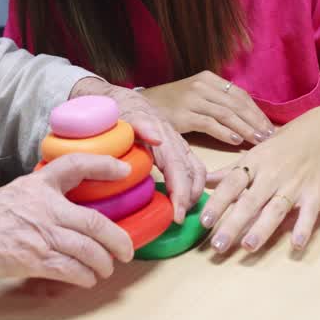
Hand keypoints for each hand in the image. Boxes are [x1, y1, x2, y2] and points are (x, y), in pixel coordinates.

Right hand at [0, 153, 134, 286]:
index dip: (103, 164)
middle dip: (119, 240)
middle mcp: (44, 206)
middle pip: (96, 222)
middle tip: (128, 249)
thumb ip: (40, 199)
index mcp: (37, 184)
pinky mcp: (32, 259)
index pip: (77, 165)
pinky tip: (87, 279)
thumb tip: (65, 214)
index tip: (122, 169)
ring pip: (89, 250)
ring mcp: (40, 233)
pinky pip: (71, 270)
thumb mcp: (13, 195)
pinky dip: (85, 277)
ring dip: (104, 263)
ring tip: (106, 269)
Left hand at [70, 77, 205, 221]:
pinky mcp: (179, 149)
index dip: (181, 193)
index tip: (178, 215)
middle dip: (189, 198)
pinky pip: (194, 168)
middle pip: (192, 172)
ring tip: (184, 212)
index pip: (178, 168)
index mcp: (164, 135)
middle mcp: (176, 141)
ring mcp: (180, 145)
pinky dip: (195, 185)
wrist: (125, 100)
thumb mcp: (126, 116)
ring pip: (197, 171)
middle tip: (180, 220)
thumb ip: (141, 126)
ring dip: (195, 192)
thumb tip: (158, 140)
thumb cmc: (122, 112)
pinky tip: (187, 199)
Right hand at [141, 71, 275, 145]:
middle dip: (255, 121)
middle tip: (269, 135)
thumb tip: (248, 118)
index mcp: (208, 78)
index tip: (269, 125)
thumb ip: (219, 101)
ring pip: (227, 114)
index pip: (240, 94)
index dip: (256, 111)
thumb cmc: (174, 103)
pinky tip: (236, 140)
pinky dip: (225, 133)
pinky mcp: (183, 115)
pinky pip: (210, 124)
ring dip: (245, 128)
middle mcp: (201, 86)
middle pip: (236, 104)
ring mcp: (192, 99)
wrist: (143, 105)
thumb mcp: (197, 94)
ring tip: (258, 140)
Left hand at [200, 105, 319, 253]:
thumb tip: (204, 181)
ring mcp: (295, 185)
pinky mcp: (316, 194)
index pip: (231, 185)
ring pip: (276, 209)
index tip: (204, 221)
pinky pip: (309, 213)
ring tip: (248, 247)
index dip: (217, 202)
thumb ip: (230, 171)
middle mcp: (272, 175)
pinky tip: (296, 245)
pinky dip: (303, 228)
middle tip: (218, 245)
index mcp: (254, 164)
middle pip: (250, 202)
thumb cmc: (284, 146)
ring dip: (262, 229)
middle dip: (233, 224)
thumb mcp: (255, 154)